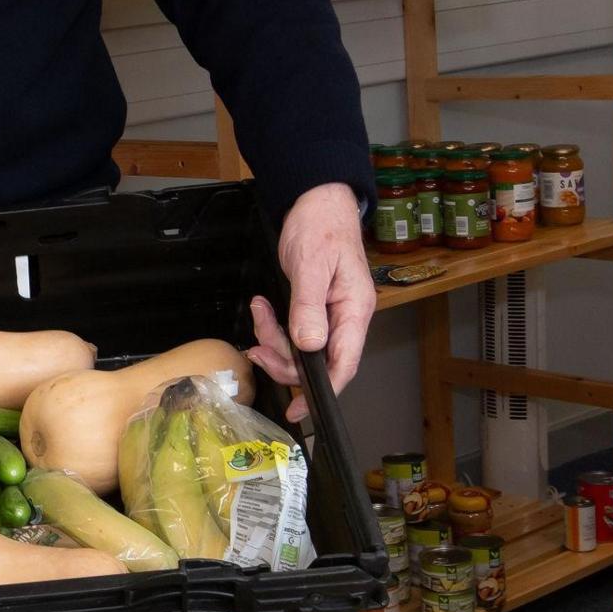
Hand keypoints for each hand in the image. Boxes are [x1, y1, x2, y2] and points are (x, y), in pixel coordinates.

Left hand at [248, 183, 372, 422]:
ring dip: (274, 339)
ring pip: (301, 347)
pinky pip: (294, 330)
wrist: (315, 200)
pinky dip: (274, 327)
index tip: (300, 411)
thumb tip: (310, 345)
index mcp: (354, 310)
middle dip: (283, 358)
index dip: (323, 390)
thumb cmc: (320, 226)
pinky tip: (262, 311)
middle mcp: (345, 317)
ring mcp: (329, 313)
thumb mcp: (311, 265)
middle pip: (317, 361)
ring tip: (259, 313)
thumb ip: (309, 307)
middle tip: (258, 346)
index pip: (344, 363)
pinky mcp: (313, 307)